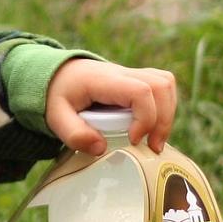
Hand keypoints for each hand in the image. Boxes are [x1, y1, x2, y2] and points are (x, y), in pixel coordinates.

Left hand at [45, 58, 177, 155]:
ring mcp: (132, 74)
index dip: (145, 117)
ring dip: (167, 114)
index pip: (140, 91)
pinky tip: (151, 128)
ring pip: (165, 83)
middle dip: (163, 119)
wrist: (57, 75)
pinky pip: (162, 86)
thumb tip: (100, 148)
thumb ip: (74, 134)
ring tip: (154, 140)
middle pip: (161, 85)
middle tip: (151, 146)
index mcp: (103, 80)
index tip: (132, 139)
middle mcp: (122, 73)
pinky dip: (164, 108)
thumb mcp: (56, 117)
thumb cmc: (58, 96)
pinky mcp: (137, 80)